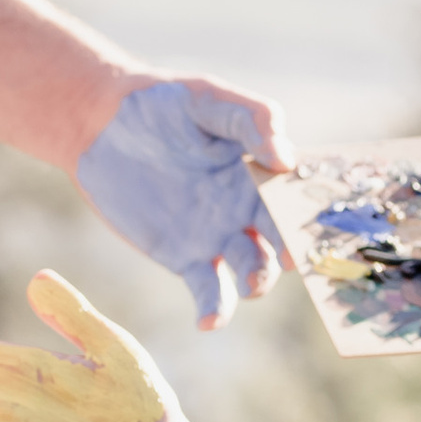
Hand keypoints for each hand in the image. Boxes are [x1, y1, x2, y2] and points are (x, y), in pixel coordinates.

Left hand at [74, 78, 294, 326]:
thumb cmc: (163, 104)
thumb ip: (251, 120)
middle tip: (293, 258)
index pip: (298, 198)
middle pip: (284, 240)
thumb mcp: (209, 100)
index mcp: (263, 173)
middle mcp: (249, 210)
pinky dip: (215, 311)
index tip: (318, 224)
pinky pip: (210, 292)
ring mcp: (219, 237)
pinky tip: (207, 321)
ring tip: (251, 282)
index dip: (311, 212)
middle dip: (294, 252)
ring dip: (259, 280)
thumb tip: (287, 160)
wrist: (102, 125)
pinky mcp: (186, 258)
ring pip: (254, 271)